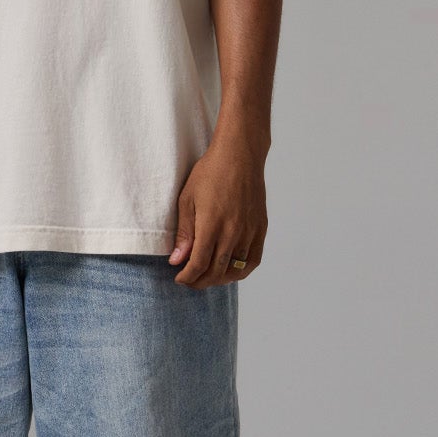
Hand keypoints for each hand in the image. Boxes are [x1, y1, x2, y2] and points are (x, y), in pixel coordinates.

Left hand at [167, 134, 267, 286]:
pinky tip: (230, 271)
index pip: (198, 264)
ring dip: (219, 279)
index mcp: (211, 225)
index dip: (187, 277)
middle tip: (189, 280)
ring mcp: (249, 232)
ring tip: (207, 277)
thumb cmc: (210, 173)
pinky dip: (241, 271)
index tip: (179, 278)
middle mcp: (232, 233)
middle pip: (216, 272)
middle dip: (200, 281)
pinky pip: (253, 260)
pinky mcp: (260, 229)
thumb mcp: (187, 199)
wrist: (240, 155)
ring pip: (235, 270)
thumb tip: (176, 260)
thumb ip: (184, 233)